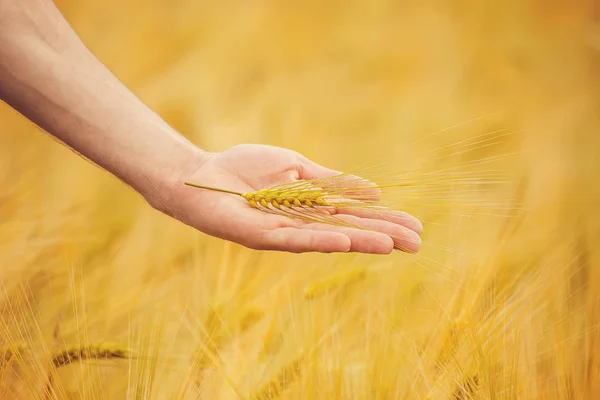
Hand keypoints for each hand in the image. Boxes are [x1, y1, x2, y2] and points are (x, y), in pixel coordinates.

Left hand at [156, 144, 422, 253]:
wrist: (203, 175)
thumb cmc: (245, 169)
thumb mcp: (296, 169)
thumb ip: (330, 181)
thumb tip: (373, 191)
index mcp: (312, 207)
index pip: (356, 215)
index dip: (385, 221)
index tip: (416, 228)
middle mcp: (303, 224)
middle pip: (349, 230)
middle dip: (382, 236)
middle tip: (417, 245)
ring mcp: (283, 232)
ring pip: (327, 238)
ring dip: (359, 241)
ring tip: (390, 245)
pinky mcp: (260, 236)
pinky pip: (293, 239)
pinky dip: (319, 239)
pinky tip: (343, 240)